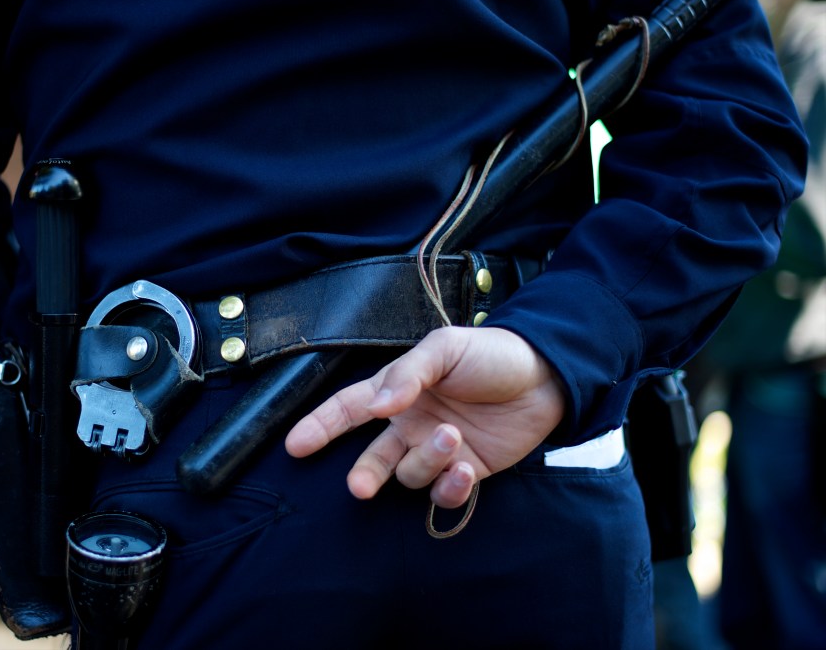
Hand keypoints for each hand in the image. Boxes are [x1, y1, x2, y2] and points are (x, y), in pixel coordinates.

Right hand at [285, 326, 565, 508]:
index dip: (319, 426)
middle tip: (360, 486)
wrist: (547, 375)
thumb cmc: (491, 354)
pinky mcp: (468, 471)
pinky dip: (451, 487)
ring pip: (411, 474)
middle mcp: (411, 425)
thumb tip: (377, 404)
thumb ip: (408, 374)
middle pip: (373, 457)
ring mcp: (438, 450)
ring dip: (427, 461)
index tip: (294, 445)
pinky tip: (465, 469)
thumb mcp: (444, 349)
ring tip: (452, 437)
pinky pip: (445, 493)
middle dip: (364, 474)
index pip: (349, 409)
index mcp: (398, 392)